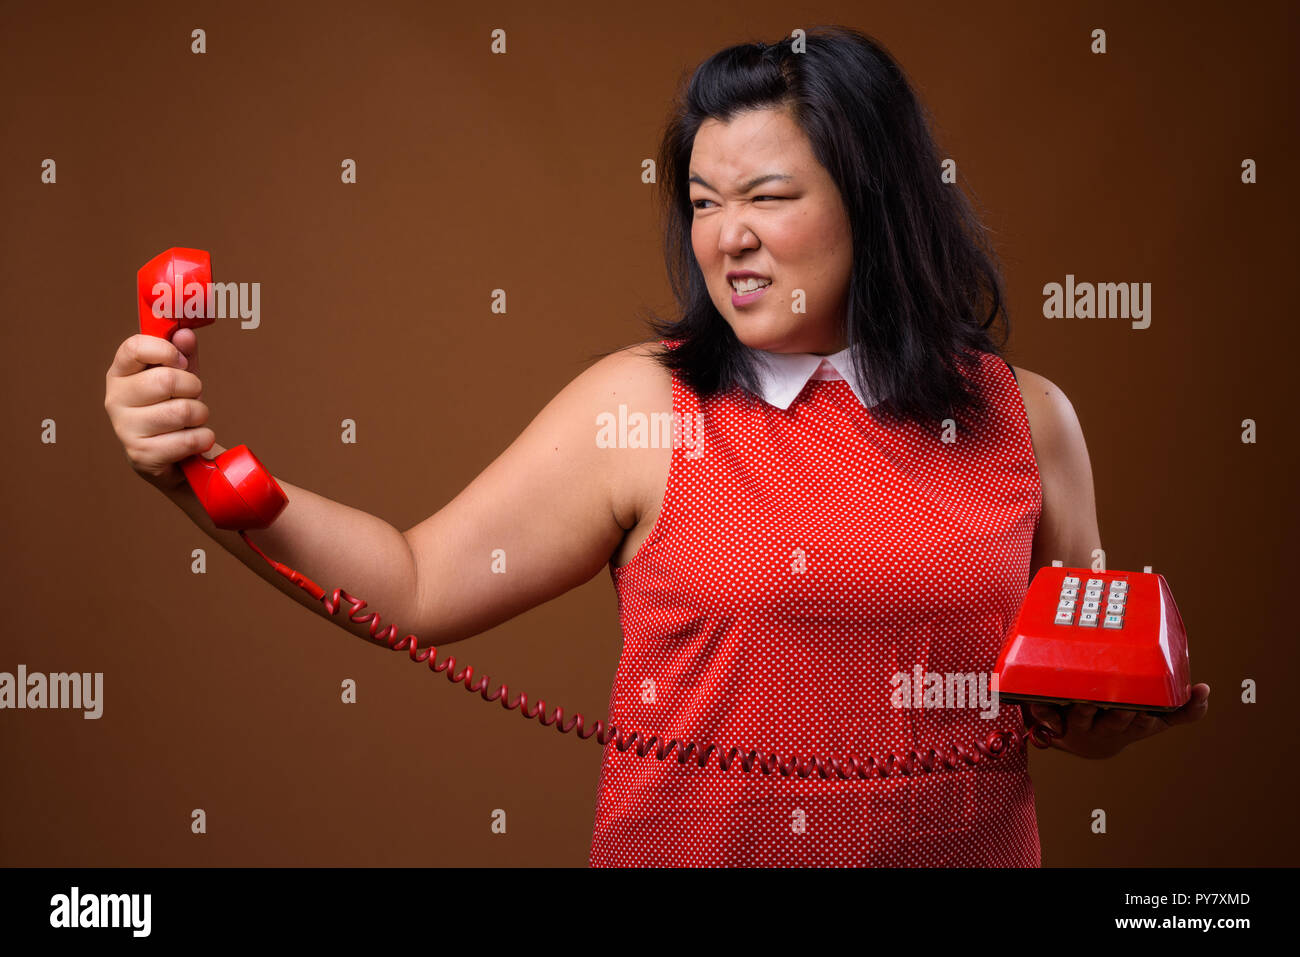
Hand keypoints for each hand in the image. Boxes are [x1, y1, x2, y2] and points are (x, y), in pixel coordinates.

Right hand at [104, 330, 212, 492]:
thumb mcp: (181, 377)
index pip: (134, 347)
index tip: (180, 361)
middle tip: (192, 397)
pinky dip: (203, 439)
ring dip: (201, 415)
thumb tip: (185, 334)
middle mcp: (114, 399)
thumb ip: (183, 353)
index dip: (165, 350)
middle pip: (166, 380)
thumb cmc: (174, 409)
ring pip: (182, 411)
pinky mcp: (142, 455)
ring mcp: (125, 428)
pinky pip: (189, 439)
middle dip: (194, 388)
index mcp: (120, 373)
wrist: (174, 457)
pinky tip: (195, 441)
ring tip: (193, 421)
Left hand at [1023, 684, 1209, 758]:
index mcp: (1131, 726)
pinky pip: (1043, 713)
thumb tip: (1206, 690)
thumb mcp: (1155, 720)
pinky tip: (1037, 706)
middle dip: (1122, 715)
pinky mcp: (1051, 717)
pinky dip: (1040, 711)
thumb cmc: (1120, 722)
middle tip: (1127, 703)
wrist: (1080, 740)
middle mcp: (1105, 727)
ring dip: (1085, 711)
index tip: (1159, 706)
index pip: (1145, 723)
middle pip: (1116, 723)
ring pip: (1082, 718)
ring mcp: (1078, 724)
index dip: (1149, 718)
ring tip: (1088, 700)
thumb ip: (1183, 711)